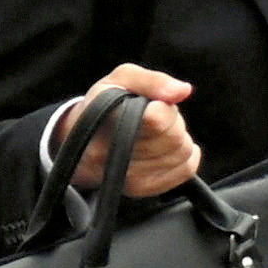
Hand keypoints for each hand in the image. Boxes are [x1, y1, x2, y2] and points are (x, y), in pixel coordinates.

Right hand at [54, 67, 197, 198]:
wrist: (81, 141)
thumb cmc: (105, 104)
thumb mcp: (122, 80)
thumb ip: (153, 81)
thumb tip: (183, 91)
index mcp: (107, 120)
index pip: (158, 118)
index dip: (162, 107)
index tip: (151, 103)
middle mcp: (115, 154)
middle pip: (174, 136)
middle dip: (171, 121)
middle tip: (152, 117)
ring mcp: (129, 175)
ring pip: (182, 152)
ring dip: (177, 138)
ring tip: (153, 132)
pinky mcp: (143, 188)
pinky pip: (187, 169)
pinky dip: (184, 155)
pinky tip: (165, 147)